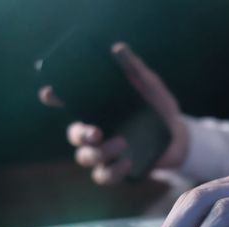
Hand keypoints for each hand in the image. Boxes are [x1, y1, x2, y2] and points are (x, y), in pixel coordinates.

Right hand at [38, 42, 188, 184]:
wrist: (179, 135)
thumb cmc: (158, 107)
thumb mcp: (150, 85)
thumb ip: (135, 69)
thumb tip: (118, 48)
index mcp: (97, 108)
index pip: (67, 103)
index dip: (53, 98)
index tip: (49, 93)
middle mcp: (95, 131)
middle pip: (74, 135)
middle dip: (80, 135)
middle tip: (96, 132)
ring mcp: (104, 152)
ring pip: (86, 158)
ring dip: (99, 154)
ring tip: (122, 143)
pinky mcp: (117, 169)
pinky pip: (104, 176)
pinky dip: (113, 171)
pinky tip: (127, 161)